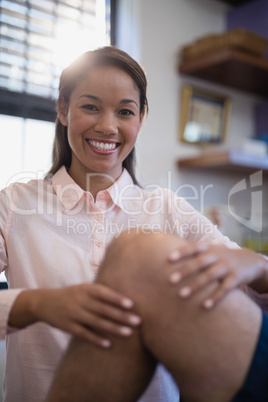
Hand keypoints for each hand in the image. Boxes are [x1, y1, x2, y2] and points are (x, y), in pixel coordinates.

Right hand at [9, 284, 140, 347]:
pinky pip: (84, 334)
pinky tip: (109, 345)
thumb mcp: (83, 288)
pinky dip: (96, 340)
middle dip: (121, 315)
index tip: (131, 304)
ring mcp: (73, 314)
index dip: (117, 298)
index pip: (103, 292)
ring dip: (113, 328)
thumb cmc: (71, 295)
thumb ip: (100, 292)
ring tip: (129, 333)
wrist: (43, 302)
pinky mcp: (67, 326)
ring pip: (96, 322)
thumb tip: (124, 296)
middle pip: (103, 309)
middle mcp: (79, 300)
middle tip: (138, 321)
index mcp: (85, 288)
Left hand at [167, 242, 267, 308]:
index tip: (168, 258)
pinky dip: (215, 297)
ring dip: (195, 286)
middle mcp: (218, 256)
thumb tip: (167, 256)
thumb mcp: (211, 251)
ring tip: (181, 295)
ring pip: (210, 276)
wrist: (250, 261)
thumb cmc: (221, 257)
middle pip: (200, 262)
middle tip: (170, 280)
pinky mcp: (236, 278)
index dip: (182, 252)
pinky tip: (205, 306)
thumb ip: (193, 253)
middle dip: (185, 271)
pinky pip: (225, 289)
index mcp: (209, 248)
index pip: (194, 247)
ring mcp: (227, 267)